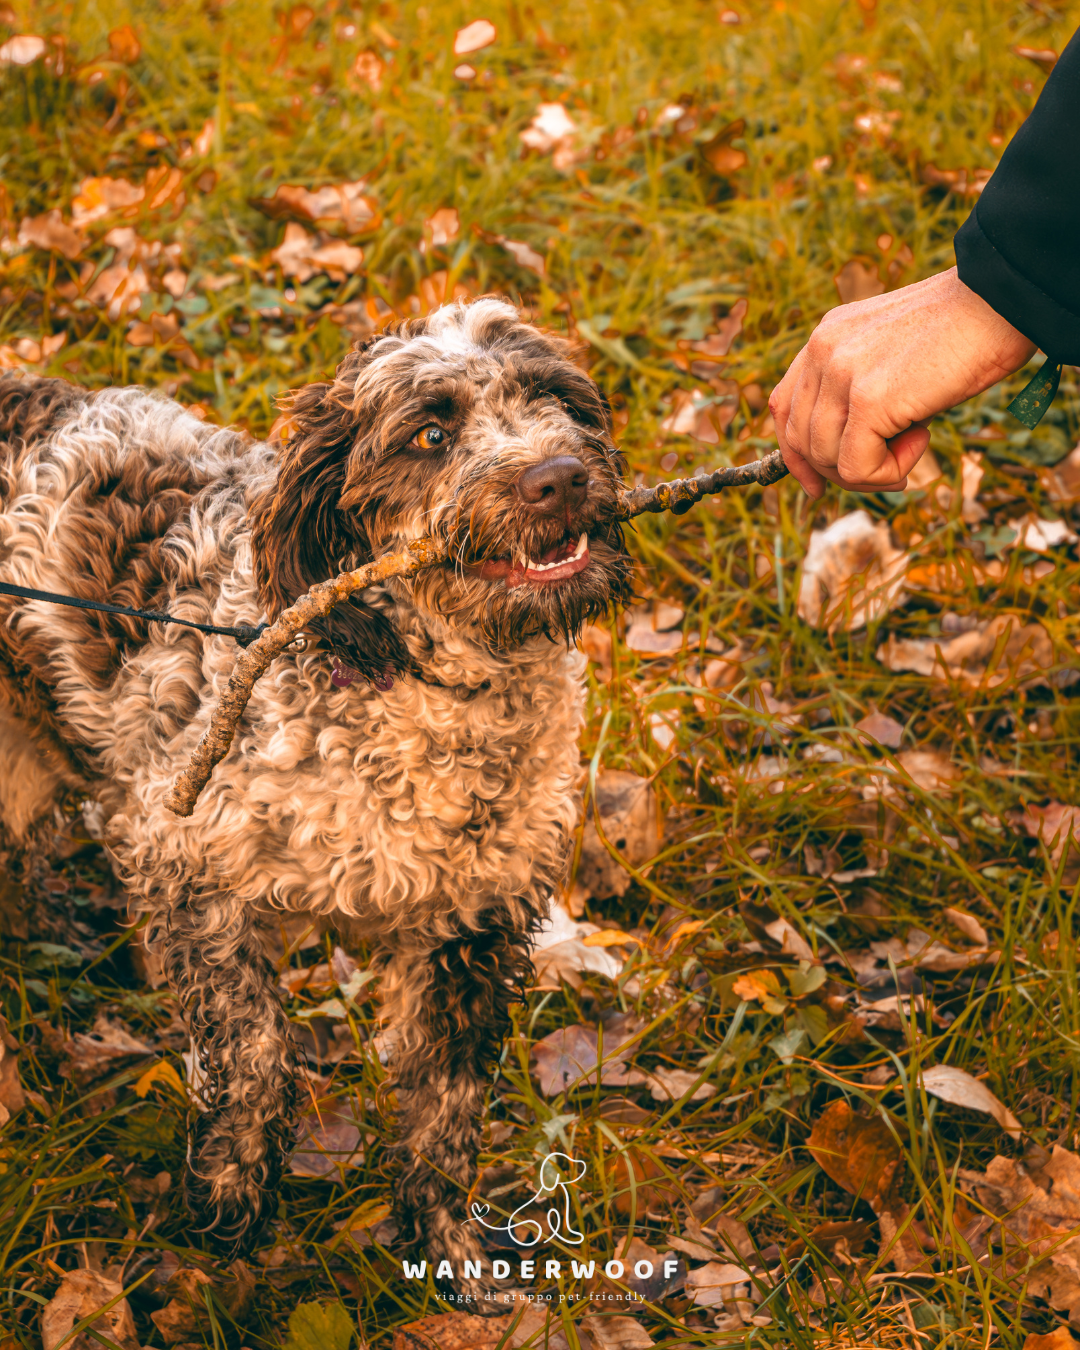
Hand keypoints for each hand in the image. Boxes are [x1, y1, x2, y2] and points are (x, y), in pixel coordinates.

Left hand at [768, 267, 1036, 497]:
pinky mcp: (868, 399)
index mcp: (825, 338)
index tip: (818, 484)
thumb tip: (844, 459)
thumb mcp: (893, 360)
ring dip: (873, 469)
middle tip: (891, 468)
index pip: (783, 408)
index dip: (796, 455)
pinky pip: (857, 467)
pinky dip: (888, 472)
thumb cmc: (963, 334)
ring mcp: (841, 372)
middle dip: (841, 470)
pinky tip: (920, 440)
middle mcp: (823, 350)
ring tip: (916, 440)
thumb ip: (859, 393)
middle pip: (801, 441)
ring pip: (827, 459)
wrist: (1003, 302)